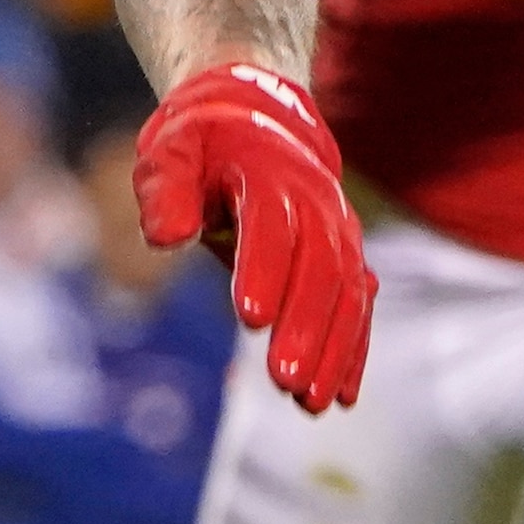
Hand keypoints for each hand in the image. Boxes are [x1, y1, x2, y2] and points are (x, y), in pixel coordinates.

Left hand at [135, 62, 378, 414]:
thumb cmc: (201, 144)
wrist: (257, 120)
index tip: (249, 318)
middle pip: (318, 268)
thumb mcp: (170, 152)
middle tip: (285, 379)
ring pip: (346, 294)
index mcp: (268, 173)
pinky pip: (358, 306)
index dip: (263, 270)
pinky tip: (342, 396)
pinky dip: (352, 350)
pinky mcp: (347, 259)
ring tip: (311, 403)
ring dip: (333, 350)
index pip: (270, 225)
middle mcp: (315, 203)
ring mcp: (338, 232)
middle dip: (304, 326)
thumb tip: (167, 238)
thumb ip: (166, 191)